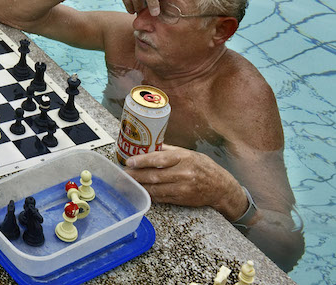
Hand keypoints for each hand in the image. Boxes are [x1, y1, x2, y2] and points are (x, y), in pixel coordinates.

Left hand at [124, 145, 242, 213]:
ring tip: (128, 182)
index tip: (129, 161)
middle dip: (136, 175)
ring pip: (155, 188)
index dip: (142, 160)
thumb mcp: (187, 153)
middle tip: (123, 173)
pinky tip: (141, 190)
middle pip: (154, 175)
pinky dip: (149, 194)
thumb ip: (168, 151)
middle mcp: (183, 173)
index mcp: (183, 158)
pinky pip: (161, 197)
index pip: (159, 159)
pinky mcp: (182, 199)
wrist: (221, 187)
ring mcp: (182, 188)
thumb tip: (147, 145)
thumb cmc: (203, 167)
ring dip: (139, 186)